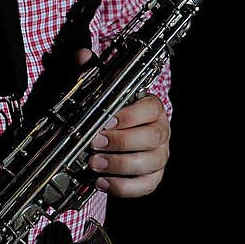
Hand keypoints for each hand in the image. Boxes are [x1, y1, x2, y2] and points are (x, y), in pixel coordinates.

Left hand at [76, 48, 170, 197]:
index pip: (151, 109)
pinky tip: (102, 182)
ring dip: (120, 166)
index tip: (105, 120)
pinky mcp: (153, 177)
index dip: (129, 116)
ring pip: (150, 163)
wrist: (111, 137)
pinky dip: (123, 187)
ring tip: (94, 164)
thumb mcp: (96, 90)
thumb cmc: (108, 113)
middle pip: (153, 138)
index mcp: (152, 108)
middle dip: (122, 142)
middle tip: (95, 143)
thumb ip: (90, 72)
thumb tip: (83, 56)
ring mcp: (159, 156)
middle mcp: (161, 132)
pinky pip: (145, 186)